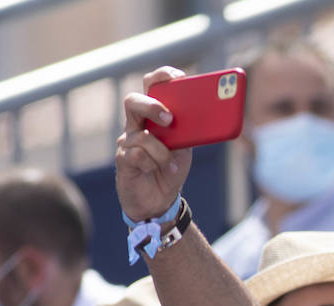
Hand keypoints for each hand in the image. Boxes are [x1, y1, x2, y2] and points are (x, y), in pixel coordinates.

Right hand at [116, 67, 192, 220]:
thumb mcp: (186, 148)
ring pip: (140, 135)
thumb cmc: (170, 168)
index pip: (152, 86)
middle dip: (152, 106)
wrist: (159, 200)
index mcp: (153, 115)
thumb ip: (189, 131)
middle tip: (169, 118)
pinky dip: (153, 164)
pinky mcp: (123, 160)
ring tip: (170, 163)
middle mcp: (136, 124)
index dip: (162, 77)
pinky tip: (158, 171)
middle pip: (133, 102)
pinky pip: (137, 155)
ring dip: (160, 151)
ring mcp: (127, 141)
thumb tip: (210, 117)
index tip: (179, 78)